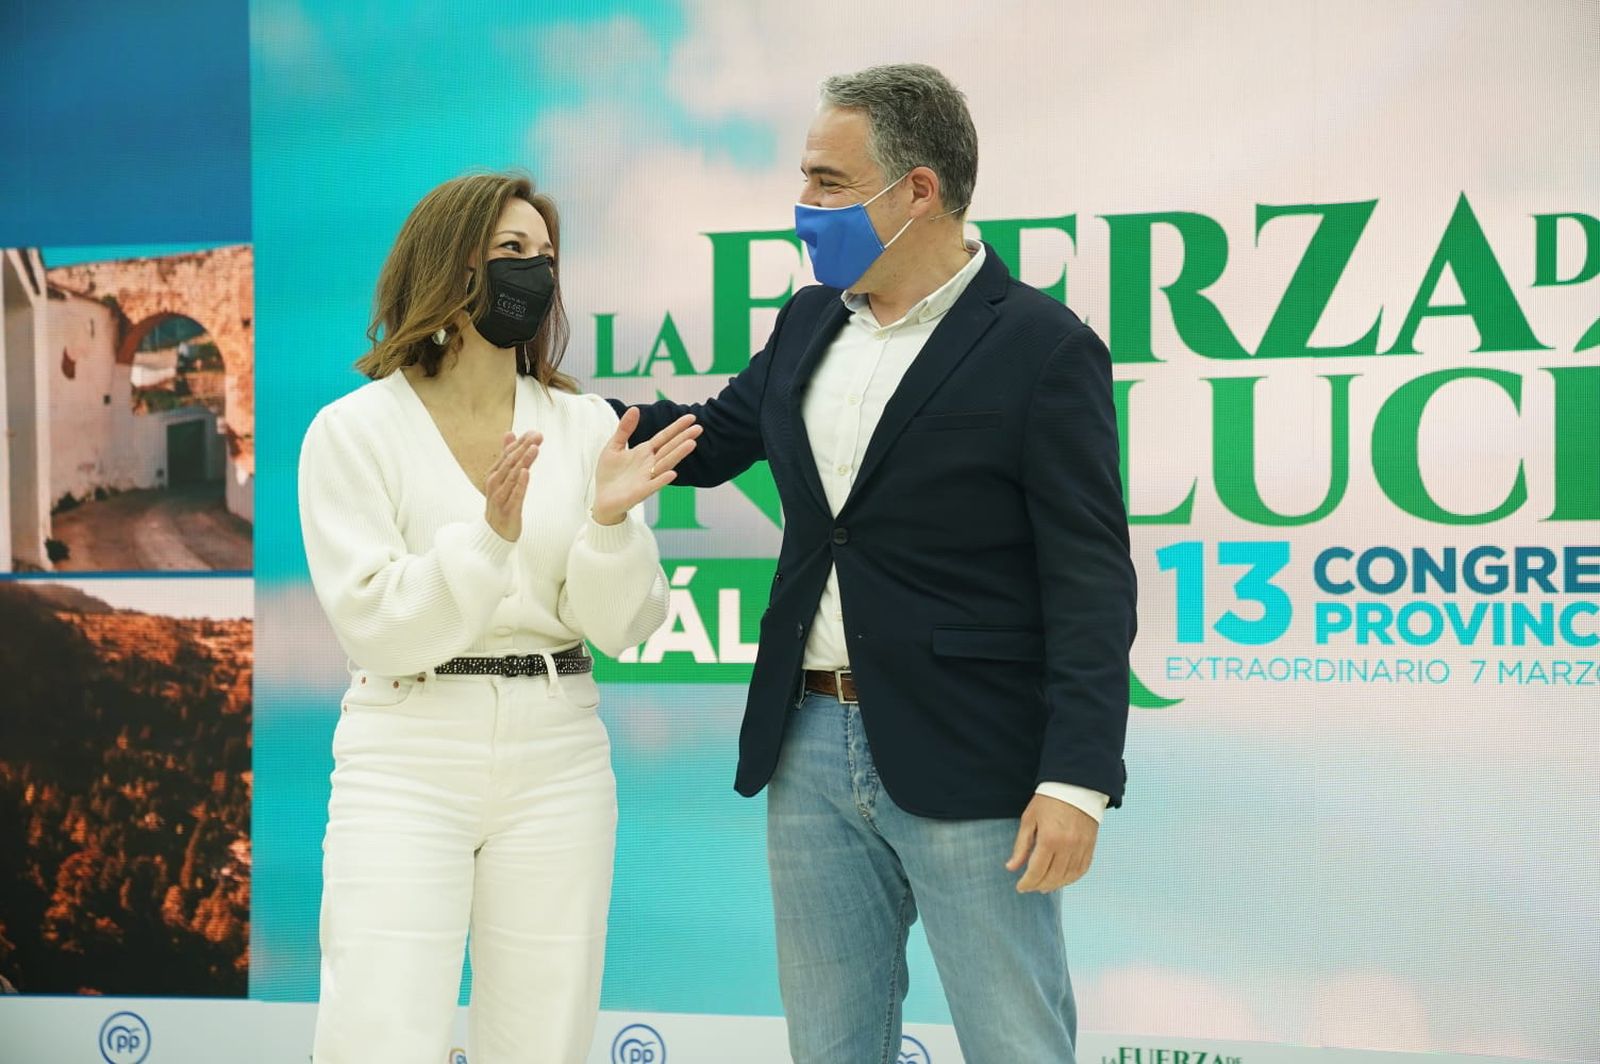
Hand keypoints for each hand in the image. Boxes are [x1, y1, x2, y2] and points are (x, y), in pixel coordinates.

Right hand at [484, 431, 540, 540]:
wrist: (494, 533)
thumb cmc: (501, 501)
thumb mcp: (503, 477)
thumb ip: (507, 456)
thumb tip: (509, 433)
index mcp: (494, 474)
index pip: (508, 454)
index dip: (521, 443)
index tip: (534, 432)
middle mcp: (495, 483)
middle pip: (510, 462)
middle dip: (524, 448)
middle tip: (538, 436)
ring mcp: (500, 497)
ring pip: (512, 476)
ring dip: (524, 461)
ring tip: (534, 448)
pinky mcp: (508, 510)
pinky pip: (515, 495)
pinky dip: (520, 483)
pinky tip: (526, 472)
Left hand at [591, 409, 701, 524]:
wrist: (602, 498)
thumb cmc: (609, 473)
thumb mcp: (614, 446)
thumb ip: (625, 429)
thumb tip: (634, 408)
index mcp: (645, 452)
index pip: (664, 437)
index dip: (677, 427)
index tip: (691, 417)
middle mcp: (650, 464)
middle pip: (669, 448)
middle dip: (683, 438)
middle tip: (699, 428)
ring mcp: (647, 478)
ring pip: (665, 464)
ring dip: (678, 454)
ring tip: (691, 444)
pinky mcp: (641, 492)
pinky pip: (653, 485)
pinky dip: (662, 479)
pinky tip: (672, 473)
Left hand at [1006, 793, 1098, 892]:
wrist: (1075, 787)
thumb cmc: (1048, 801)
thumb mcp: (1029, 819)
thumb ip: (1021, 846)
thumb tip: (1011, 868)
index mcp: (1049, 839)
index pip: (1037, 870)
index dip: (1027, 883)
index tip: (1020, 887)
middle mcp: (1067, 846)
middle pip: (1052, 877)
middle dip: (1039, 886)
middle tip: (1030, 887)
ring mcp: (1081, 848)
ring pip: (1068, 877)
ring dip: (1054, 885)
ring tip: (1044, 886)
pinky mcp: (1090, 847)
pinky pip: (1081, 870)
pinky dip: (1070, 879)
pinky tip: (1061, 880)